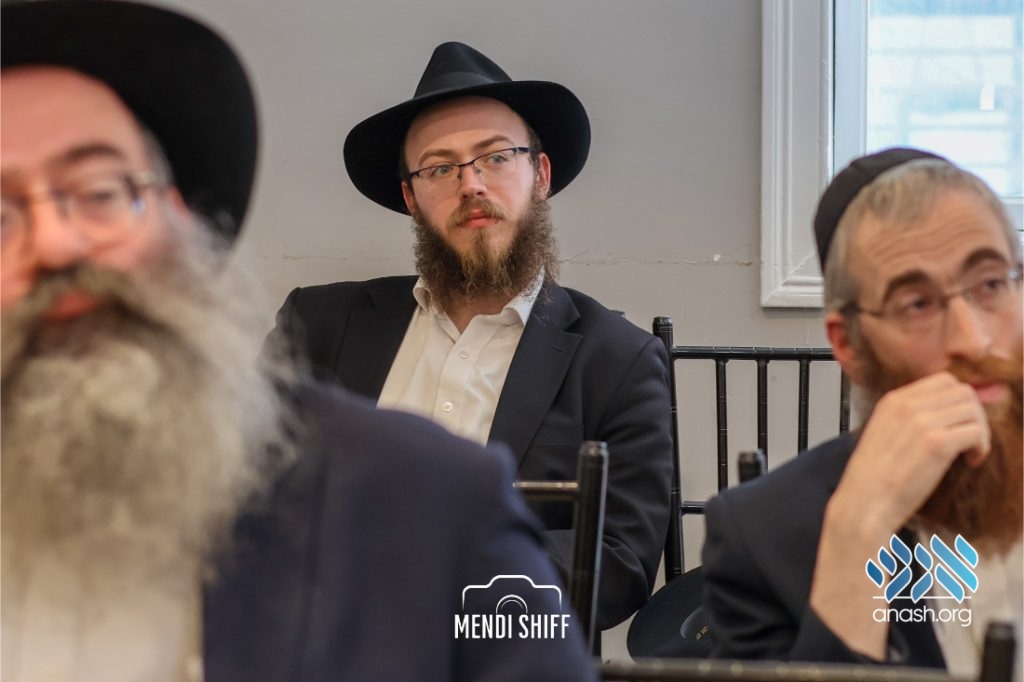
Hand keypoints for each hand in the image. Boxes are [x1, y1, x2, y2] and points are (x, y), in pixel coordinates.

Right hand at [834, 371, 989, 534]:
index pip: (942, 381)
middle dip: (973, 414)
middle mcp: (907, 405)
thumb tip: (943, 417)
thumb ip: (907, 419)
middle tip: (969, 437)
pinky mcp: (937, 444)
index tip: (957, 422)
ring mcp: (922, 422)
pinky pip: (976, 432)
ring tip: (969, 452)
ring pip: (972, 409)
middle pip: (962, 391)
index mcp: (892, 401)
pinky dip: (981, 447)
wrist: (863, 503)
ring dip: (979, 430)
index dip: (958, 401)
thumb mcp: (882, 434)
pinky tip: (970, 462)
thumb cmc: (871, 480)